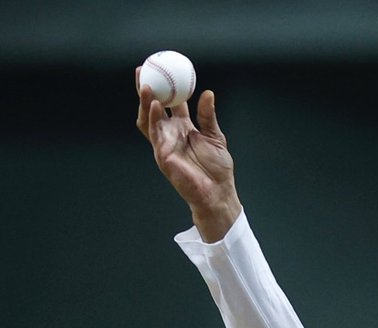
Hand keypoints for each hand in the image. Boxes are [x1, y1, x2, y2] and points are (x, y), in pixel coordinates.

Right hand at [136, 73, 241, 242]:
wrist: (218, 193)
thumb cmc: (218, 169)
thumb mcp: (215, 136)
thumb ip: (208, 116)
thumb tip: (208, 93)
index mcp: (183, 128)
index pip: (170, 103)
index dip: (166, 86)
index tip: (163, 68)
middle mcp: (171, 133)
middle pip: (154, 107)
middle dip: (147, 88)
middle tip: (144, 70)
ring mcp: (164, 144)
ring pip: (149, 118)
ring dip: (145, 101)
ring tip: (145, 84)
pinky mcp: (162, 155)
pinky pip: (154, 134)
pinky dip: (153, 118)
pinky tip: (155, 105)